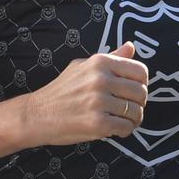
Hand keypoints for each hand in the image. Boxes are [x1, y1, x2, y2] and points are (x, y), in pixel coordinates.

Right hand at [24, 42, 148, 144]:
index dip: (141, 84)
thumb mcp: (82, 66)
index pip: (140, 71)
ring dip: (133, 120)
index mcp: (100, 62)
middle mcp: (101, 79)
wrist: (36, 114)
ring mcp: (99, 101)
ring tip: (122, 121)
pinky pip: (126, 127)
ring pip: (135, 112)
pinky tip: (114, 130)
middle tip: (128, 109)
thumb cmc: (61, 91)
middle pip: (141, 93)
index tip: (133, 92)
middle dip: (138, 104)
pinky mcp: (97, 123)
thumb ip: (110, 58)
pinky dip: (124, 131)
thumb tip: (131, 47)